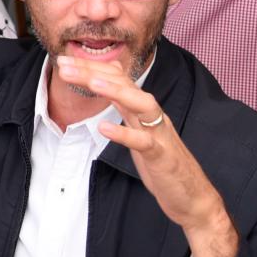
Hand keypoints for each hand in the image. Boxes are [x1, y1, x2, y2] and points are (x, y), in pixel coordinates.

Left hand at [58, 57, 228, 234]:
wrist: (193, 196)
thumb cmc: (164, 162)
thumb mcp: (140, 128)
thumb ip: (126, 104)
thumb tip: (110, 80)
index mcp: (144, 110)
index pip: (118, 79)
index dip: (91, 67)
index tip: (63, 60)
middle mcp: (153, 117)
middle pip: (125, 85)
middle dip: (94, 72)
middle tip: (64, 65)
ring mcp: (160, 135)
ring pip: (142, 105)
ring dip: (117, 91)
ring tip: (91, 81)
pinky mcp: (163, 158)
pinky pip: (145, 143)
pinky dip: (125, 134)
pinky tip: (104, 129)